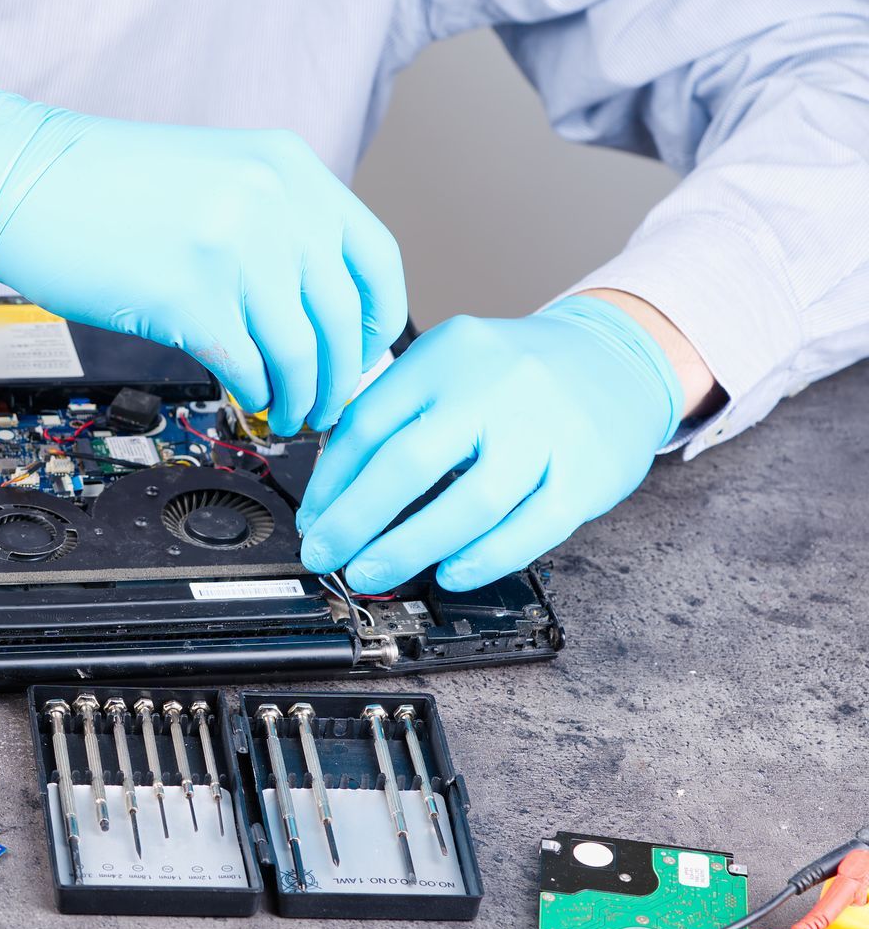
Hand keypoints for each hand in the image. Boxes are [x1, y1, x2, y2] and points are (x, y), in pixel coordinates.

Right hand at [0, 77, 403, 434]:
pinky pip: (248, 367)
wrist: (19, 178)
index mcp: (289, 168)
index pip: (376, 257)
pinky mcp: (188, 296)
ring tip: (288, 414)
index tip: (368, 354)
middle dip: (343, 377)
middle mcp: (274, 203)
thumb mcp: (217, 179)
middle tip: (329, 405)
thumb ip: (275, 228)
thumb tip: (319, 311)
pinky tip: (246, 400)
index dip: (382, 321)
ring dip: (302, 398)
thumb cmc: (101, 186)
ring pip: (303, 352)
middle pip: (344, 317)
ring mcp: (234, 249)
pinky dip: (255, 395)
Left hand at [296, 295, 686, 592]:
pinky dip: (484, 559)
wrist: (617, 357)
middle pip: (408, 463)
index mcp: (447, 353)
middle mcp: (495, 386)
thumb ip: (393, 415)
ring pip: (469, 504)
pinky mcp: (587, 472)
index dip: (330, 483)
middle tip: (327, 556)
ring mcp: (546, 429)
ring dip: (408, 549)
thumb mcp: (447, 365)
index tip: (312, 522)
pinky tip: (449, 574)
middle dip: (354, 521)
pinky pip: (530, 528)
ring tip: (371, 571)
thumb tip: (331, 495)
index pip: (368, 424)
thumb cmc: (514, 374)